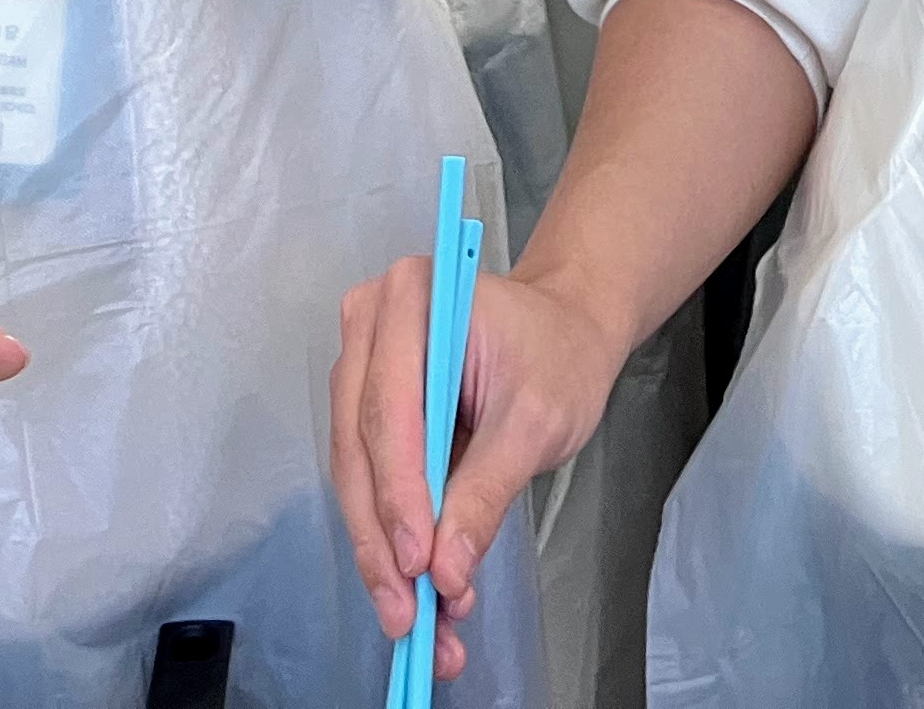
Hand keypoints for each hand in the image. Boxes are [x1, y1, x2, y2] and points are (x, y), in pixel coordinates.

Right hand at [333, 259, 627, 682]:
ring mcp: (362, 367)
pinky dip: (394, 541)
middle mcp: (370, 328)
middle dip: (383, 541)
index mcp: (411, 300)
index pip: (390, 411)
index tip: (418, 565)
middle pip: (359, 449)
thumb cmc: (559, 355)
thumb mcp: (537, 422)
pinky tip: (421, 597)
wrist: (566, 333)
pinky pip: (372, 481)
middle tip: (406, 615)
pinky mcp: (369, 408)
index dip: (399, 495)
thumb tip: (445, 571)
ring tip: (419, 623)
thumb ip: (486, 491)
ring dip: (384, 554)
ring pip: (357, 477)